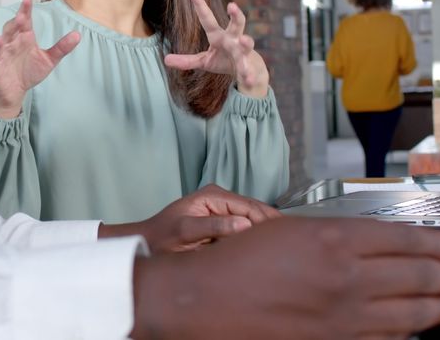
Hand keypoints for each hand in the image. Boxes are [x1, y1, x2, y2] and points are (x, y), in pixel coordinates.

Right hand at [0, 0, 79, 117]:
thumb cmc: (29, 71)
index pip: (24, 20)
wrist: (15, 91)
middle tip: (21, 18)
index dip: (25, 9)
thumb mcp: (48, 60)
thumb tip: (78, 35)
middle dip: (14, 24)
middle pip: (9, 30)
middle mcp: (10, 44)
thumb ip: (62, 47)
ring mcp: (0, 57)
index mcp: (24, 38)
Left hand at [98, 184, 279, 253]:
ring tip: (284, 243)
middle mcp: (219, 198)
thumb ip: (213, 226)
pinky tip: (265, 245)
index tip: (284, 234)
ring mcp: (221, 208)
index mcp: (213, 196)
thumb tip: (244, 224)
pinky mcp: (221, 220)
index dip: (267, 220)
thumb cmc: (162, 238)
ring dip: (265, 229)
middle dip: (271, 223)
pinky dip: (255, 233)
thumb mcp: (185, 232)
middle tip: (292, 240)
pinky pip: (243, 225)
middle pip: (254, 209)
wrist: (147, 242)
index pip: (248, 206)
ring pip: (251, 217)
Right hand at [132, 217, 439, 338]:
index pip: (405, 239)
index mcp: (335, 239)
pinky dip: (404, 331)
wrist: (203, 299)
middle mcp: (347, 278)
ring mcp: (343, 317)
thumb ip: (332, 235)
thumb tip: (368, 244)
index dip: (437, 244)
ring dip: (436, 305)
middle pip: (418, 276)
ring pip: (410, 313)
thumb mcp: (286, 228)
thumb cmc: (235, 259)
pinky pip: (383, 338)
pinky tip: (411, 326)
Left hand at [164, 0, 269, 97]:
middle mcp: (233, 39)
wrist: (249, 72)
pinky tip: (248, 80)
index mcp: (218, 36)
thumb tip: (165, 59)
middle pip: (236, 24)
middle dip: (235, 15)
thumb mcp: (204, 61)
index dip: (199, 5)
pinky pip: (249, 71)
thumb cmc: (224, 61)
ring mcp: (243, 52)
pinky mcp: (250, 66)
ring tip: (245, 40)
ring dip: (247, 42)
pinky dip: (249, 76)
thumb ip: (187, 61)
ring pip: (247, 44)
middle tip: (232, 6)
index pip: (207, 19)